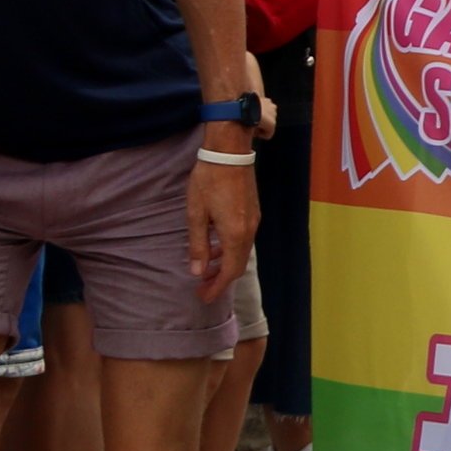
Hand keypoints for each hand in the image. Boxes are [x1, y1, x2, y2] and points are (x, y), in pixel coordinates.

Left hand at [187, 137, 258, 302]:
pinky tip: (217, 245)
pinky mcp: (253, 211)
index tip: (203, 297)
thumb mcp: (196, 214)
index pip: (230, 271)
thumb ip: (198, 245)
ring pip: (242, 252)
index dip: (217, 287)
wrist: (229, 152)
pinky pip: (244, 239)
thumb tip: (198, 272)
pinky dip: (230, 250)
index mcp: (235, 233)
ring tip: (207, 268)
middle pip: (239, 264)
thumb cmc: (208, 181)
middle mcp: (249, 230)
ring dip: (225, 264)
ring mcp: (254, 220)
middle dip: (221, 279)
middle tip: (202, 288)